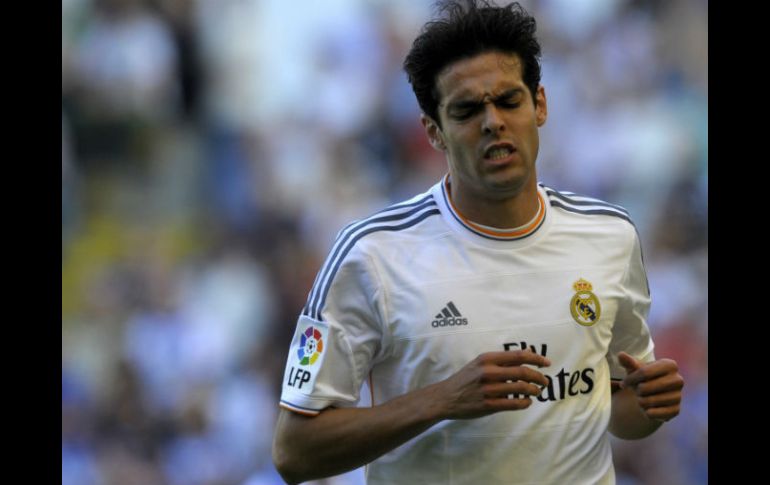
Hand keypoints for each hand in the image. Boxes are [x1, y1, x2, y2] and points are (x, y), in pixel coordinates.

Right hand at [428, 350, 551, 419]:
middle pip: (523, 372)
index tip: (547, 363)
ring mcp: (488, 389)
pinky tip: (527, 401)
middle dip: (538, 377)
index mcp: (487, 359)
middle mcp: (488, 372)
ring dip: (534, 390)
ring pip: (520, 388)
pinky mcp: (488, 405)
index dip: (536, 358)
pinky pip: (513, 403)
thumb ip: (503, 359)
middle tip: (545, 381)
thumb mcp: (480, 363)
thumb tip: (527, 351)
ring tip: (537, 392)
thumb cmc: (466, 378)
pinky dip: (525, 403)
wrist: (445, 397)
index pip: (518, 355)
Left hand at [618, 352, 683, 421]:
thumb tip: (621, 355)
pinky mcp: (676, 410)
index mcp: (670, 365)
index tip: (623, 383)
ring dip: (640, 401)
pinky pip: (653, 413)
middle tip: (636, 391)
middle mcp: (678, 380)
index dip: (630, 379)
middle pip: (645, 388)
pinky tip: (647, 408)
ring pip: (648, 401)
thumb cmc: (644, 378)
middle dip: (636, 391)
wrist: (654, 394)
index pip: (644, 372)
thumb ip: (628, 362)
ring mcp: (678, 396)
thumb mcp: (635, 369)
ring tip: (642, 398)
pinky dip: (646, 412)